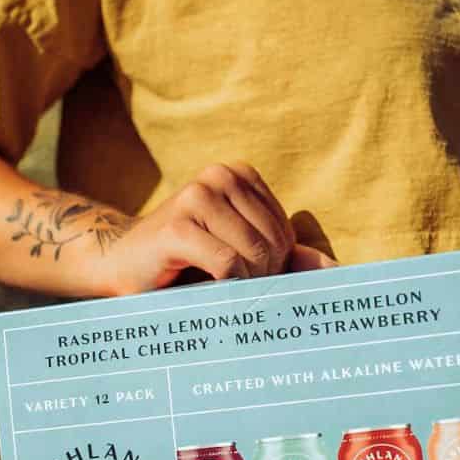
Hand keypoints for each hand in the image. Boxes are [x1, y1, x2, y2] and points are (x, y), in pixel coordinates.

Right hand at [89, 162, 337, 296]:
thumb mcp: (243, 252)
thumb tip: (337, 268)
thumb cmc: (187, 263)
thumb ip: (288, 256)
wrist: (121, 264)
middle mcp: (218, 175)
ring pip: (253, 254)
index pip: (285, 233)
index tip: (241, 275)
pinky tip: (204, 286)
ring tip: (214, 285)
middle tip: (227, 286)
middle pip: (273, 243)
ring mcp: (196, 196)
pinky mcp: (178, 226)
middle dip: (260, 277)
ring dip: (241, 284)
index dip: (271, 267)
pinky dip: (225, 286)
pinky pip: (228, 264)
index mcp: (237, 173)